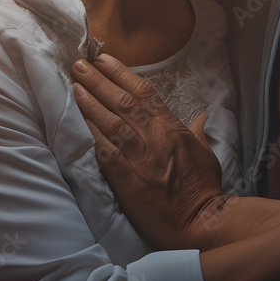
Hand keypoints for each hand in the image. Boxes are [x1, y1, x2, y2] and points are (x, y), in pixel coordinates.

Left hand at [72, 55, 226, 248]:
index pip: (143, 92)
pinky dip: (90, 134)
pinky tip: (76, 121)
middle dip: (98, 80)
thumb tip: (201, 115)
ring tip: (73, 84)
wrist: (201, 221)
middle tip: (79, 64)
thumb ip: (197, 131)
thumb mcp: (205, 152)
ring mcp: (140, 157)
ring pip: (111, 121)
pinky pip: (105, 152)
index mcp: (171, 127)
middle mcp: (154, 136)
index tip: (103, 59)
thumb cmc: (204, 187)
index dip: (121, 73)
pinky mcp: (127, 179)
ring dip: (90, 101)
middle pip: (122, 101)